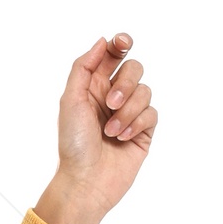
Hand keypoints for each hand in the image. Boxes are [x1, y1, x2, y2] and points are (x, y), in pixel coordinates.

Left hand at [33, 33, 157, 223]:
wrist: (85, 181)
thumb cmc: (73, 144)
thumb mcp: (70, 101)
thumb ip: (84, 67)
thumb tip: (102, 42)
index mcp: (94, 86)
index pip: (113, 55)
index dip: (121, 44)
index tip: (123, 44)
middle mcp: (113, 96)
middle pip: (134, 68)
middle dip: (125, 84)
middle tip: (110, 104)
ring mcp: (130, 113)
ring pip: (145, 91)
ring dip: (128, 110)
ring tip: (111, 131)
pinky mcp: (143, 131)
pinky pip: (152, 113)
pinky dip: (136, 123)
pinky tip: (121, 139)